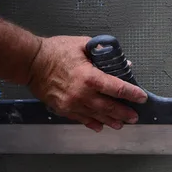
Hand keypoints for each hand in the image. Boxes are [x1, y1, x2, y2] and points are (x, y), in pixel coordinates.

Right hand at [27, 36, 147, 131]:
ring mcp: (73, 104)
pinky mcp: (63, 109)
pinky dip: (92, 123)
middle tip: (135, 117)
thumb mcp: (82, 45)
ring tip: (121, 124)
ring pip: (97, 116)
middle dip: (124, 113)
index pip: (118, 89)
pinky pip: (81, 119)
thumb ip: (103, 53)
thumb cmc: (56, 51)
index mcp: (90, 77)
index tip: (142, 98)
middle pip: (110, 107)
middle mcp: (83, 94)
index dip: (132, 94)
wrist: (29, 62)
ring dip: (111, 121)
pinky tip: (101, 126)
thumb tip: (123, 63)